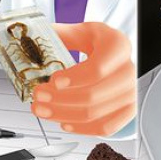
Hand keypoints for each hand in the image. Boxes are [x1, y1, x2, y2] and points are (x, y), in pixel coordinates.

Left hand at [31, 22, 135, 136]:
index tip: (53, 81)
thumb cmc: (99, 43)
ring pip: (95, 114)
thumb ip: (59, 35)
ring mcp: (130, 94)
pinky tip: (64, 122)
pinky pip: (105, 127)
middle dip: (59, 99)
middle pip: (93, 95)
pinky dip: (81, 128)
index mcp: (117, 46)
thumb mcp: (82, 31)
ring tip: (43, 110)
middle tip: (38, 96)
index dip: (74, 78)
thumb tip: (30, 39)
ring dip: (63, 115)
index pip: (97, 68)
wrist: (116, 55)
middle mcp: (128, 71)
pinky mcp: (128, 111)